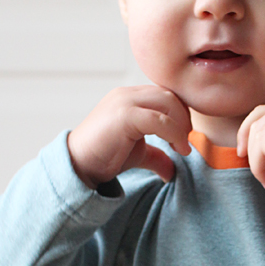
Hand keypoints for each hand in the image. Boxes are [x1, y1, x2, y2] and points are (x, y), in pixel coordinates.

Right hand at [67, 85, 191, 187]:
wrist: (79, 164)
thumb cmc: (105, 156)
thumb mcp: (137, 153)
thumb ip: (156, 155)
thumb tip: (172, 171)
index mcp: (130, 97)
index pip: (165, 94)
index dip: (181, 113)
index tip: (184, 136)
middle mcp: (127, 94)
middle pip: (169, 95)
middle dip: (184, 118)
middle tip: (185, 142)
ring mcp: (124, 102)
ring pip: (168, 102)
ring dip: (181, 125)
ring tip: (181, 147)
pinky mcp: (124, 116)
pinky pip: (159, 119)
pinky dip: (174, 133)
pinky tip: (177, 149)